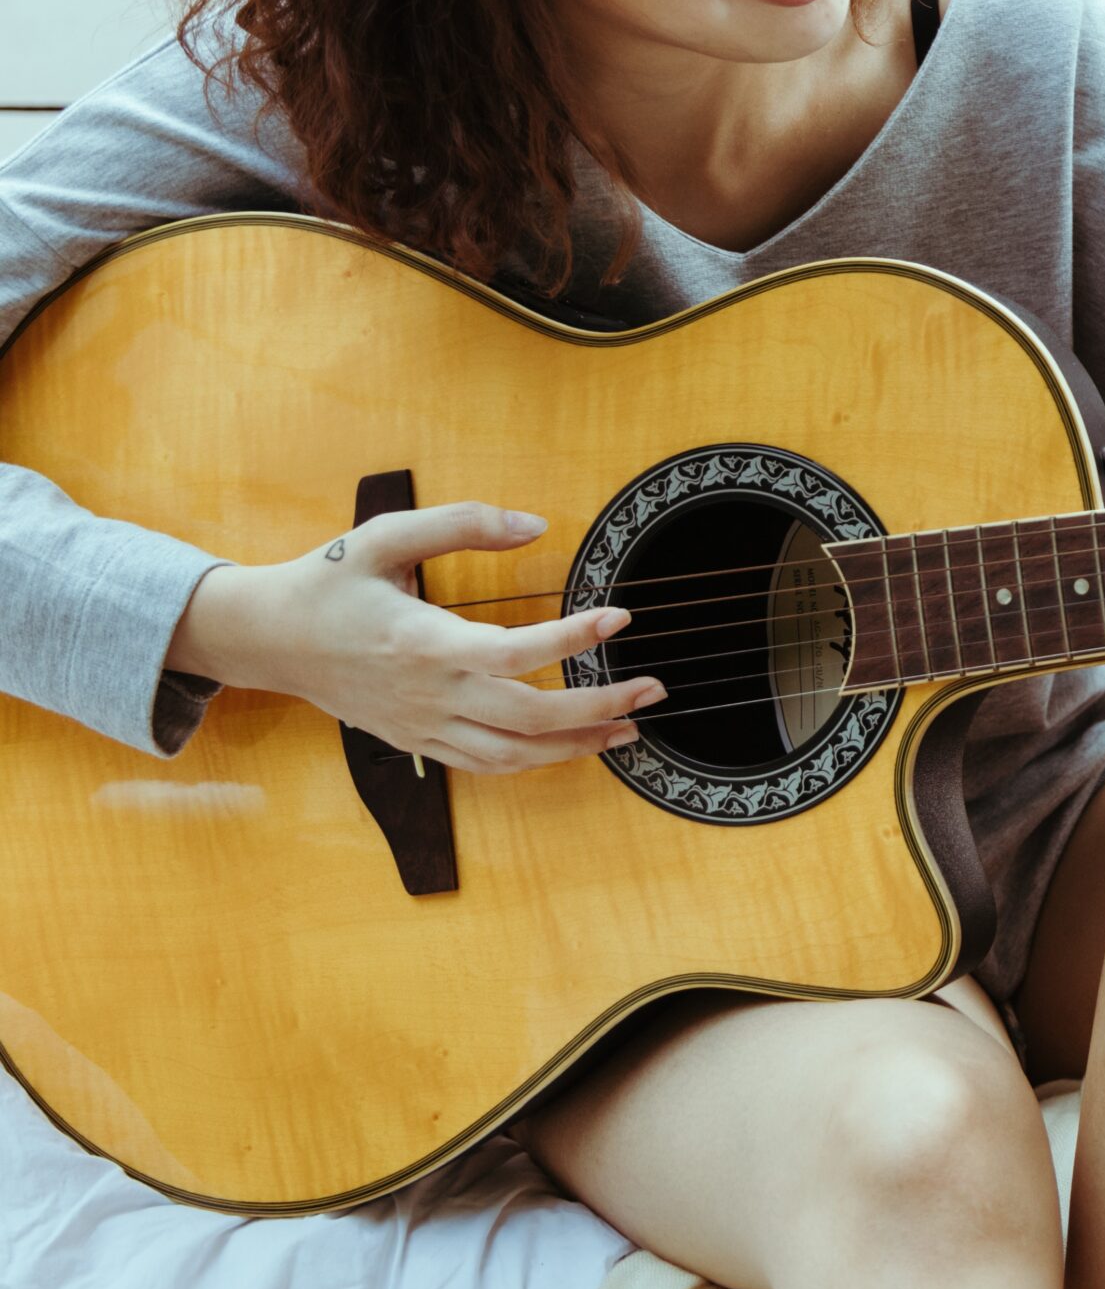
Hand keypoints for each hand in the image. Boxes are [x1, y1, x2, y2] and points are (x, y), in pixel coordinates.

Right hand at [168, 501, 666, 774]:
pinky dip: (538, 761)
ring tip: (630, 728)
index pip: (514, 652)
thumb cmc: (329, 582)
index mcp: (421, 642)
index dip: (571, 638)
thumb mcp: (384, 535)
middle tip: (652, 688)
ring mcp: (424, 726)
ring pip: (514, 754)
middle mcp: (428, 694)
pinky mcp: (421, 742)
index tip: (618, 616)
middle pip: (529, 717)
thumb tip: (536, 524)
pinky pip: (489, 765)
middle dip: (599, 707)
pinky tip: (576, 744)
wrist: (269, 640)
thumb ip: (461, 523)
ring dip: (579, 746)